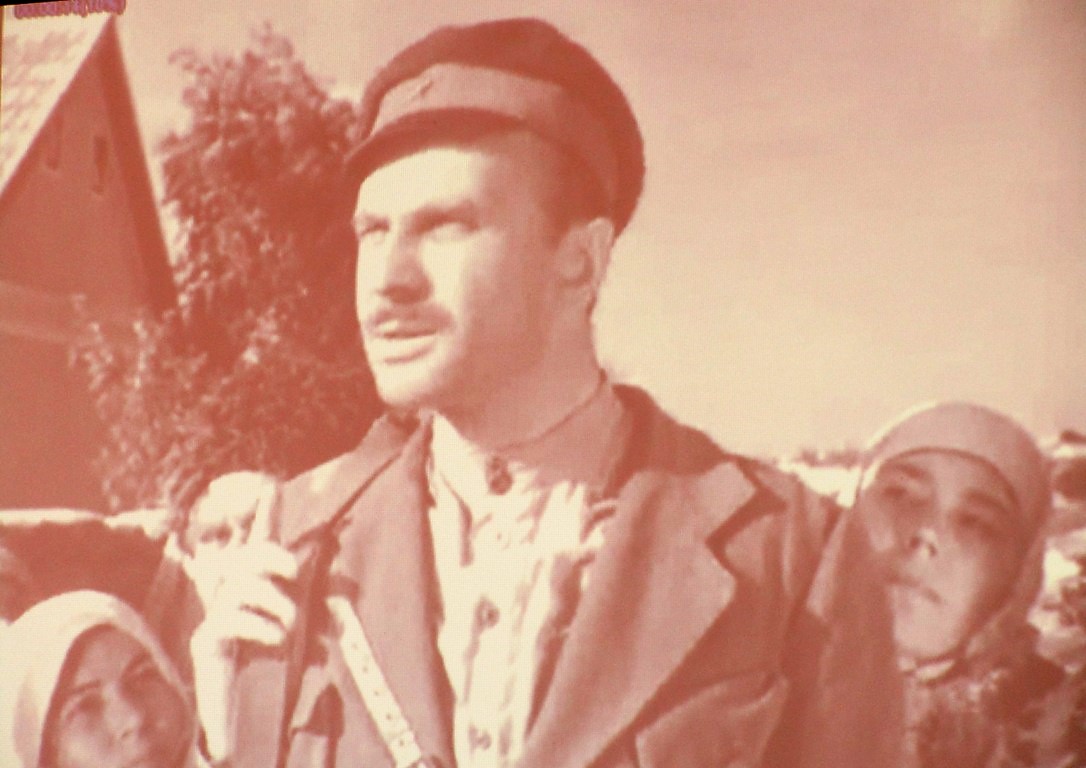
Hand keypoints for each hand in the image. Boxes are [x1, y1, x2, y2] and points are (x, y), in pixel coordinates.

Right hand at [187, 472, 298, 759]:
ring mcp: (213, 612)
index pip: (256, 538)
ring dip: (275, 602)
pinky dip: (261, 626)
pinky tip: (276, 638)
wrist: (229, 706)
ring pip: (243, 586)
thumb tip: (310, 563)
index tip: (271, 484)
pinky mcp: (205, 639)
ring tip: (289, 625)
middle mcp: (228, 589)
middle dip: (272, 555)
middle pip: (247, 555)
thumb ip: (294, 590)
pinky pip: (230, 620)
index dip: (263, 511)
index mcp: (251, 579)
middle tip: (294, 571)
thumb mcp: (286, 617)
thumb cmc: (264, 657)